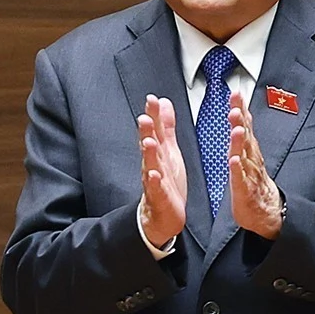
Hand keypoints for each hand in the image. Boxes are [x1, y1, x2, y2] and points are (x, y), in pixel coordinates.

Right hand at [136, 94, 186, 246]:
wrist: (163, 214)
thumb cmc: (166, 181)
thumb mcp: (169, 150)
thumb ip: (166, 127)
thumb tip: (163, 104)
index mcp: (158, 152)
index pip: (154, 130)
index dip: (153, 115)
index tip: (152, 99)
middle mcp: (153, 164)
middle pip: (149, 145)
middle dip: (147, 131)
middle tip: (145, 116)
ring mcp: (154, 180)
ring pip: (150, 165)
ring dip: (148, 154)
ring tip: (148, 141)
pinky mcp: (159, 197)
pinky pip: (156, 189)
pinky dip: (154, 182)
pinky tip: (154, 175)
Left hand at [228, 92, 283, 237]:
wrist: (266, 211)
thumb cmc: (254, 182)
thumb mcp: (249, 155)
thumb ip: (243, 133)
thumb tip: (238, 110)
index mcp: (250, 151)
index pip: (245, 126)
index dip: (241, 109)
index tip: (236, 93)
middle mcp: (251, 160)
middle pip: (246, 137)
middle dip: (241, 121)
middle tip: (236, 106)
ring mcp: (249, 175)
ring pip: (245, 156)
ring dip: (240, 142)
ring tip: (237, 128)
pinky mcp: (245, 192)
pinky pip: (241, 179)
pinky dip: (237, 170)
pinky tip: (234, 160)